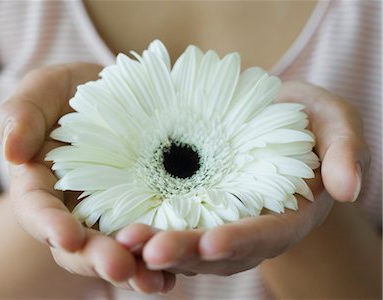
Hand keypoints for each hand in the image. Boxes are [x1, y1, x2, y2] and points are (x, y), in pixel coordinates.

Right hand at [0, 63, 175, 293]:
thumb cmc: (77, 90)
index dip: (49, 224)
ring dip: (132, 270)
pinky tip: (174, 275)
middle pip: (78, 243)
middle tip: (120, 267)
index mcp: (42, 182)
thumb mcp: (47, 89)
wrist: (124, 92)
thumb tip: (11, 150)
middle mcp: (73, 207)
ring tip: (155, 281)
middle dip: (96, 258)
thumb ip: (22, 113)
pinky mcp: (143, 213)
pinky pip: (147, 242)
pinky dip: (159, 261)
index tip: (66, 237)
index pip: (37, 209)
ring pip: (114, 250)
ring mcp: (109, 214)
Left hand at [115, 80, 369, 275]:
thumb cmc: (305, 120)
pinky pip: (171, 224)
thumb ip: (345, 149)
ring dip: (157, 249)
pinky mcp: (194, 209)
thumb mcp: (333, 122)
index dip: (242, 241)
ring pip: (189, 247)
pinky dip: (147, 229)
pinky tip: (117, 225)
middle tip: (149, 250)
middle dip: (186, 253)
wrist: (270, 118)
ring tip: (124, 241)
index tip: (213, 242)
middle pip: (219, 251)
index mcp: (286, 215)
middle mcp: (249, 228)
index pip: (266, 235)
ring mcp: (219, 222)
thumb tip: (347, 188)